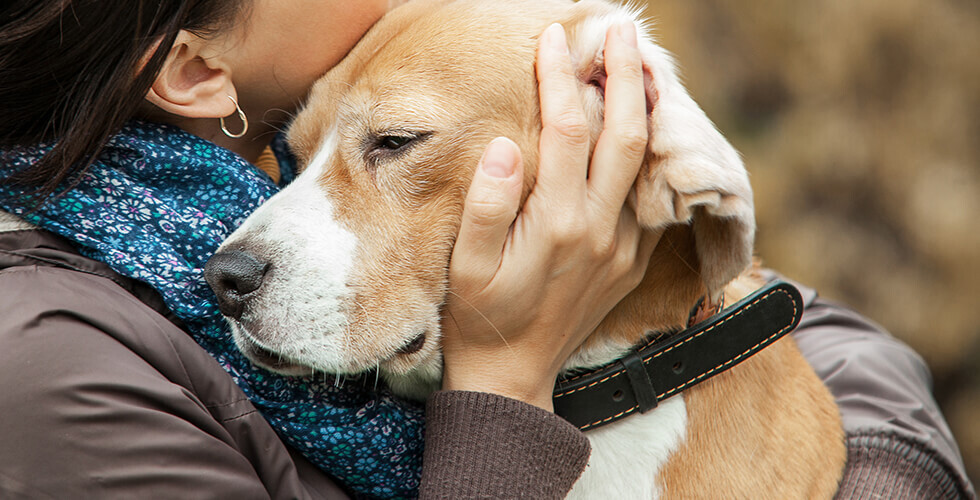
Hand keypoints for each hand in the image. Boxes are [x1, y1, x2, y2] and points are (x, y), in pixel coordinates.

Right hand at [441, 22, 659, 410]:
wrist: (514, 375)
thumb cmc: (480, 317)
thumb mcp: (466, 265)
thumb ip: (487, 204)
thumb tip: (505, 145)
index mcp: (558, 223)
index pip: (567, 129)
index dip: (561, 77)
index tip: (553, 38)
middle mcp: (600, 230)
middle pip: (625, 133)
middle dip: (625, 74)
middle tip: (620, 29)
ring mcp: (623, 246)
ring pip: (647, 162)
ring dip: (648, 107)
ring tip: (643, 64)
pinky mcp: (632, 260)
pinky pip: (650, 196)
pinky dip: (651, 153)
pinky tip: (643, 128)